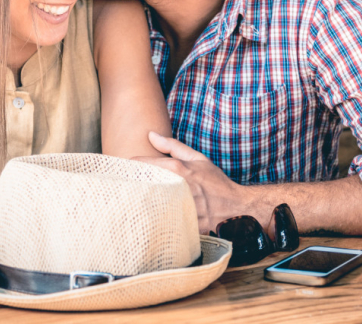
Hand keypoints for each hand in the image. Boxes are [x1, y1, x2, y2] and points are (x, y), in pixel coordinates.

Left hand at [134, 132, 248, 233]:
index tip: (125, 169)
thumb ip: (172, 146)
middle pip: (140, 185)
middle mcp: (176, 187)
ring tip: (132, 202)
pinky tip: (148, 218)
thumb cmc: (215, 183)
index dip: (130, 166)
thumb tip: (150, 134)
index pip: (142, 164)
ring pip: (146, 205)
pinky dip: (152, 219)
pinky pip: (158, 222)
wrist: (236, 209)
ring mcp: (178, 208)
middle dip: (131, 184)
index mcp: (178, 169)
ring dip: (139, 202)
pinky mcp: (180, 226)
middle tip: (125, 185)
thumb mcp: (197, 158)